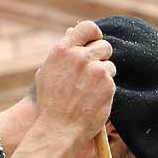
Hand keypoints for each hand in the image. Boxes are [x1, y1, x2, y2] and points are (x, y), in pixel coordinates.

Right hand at [33, 20, 116, 145]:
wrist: (58, 129)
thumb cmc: (49, 104)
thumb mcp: (46, 73)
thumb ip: (61, 54)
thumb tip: (71, 33)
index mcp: (62, 50)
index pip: (87, 28)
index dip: (94, 35)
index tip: (95, 43)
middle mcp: (79, 56)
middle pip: (104, 46)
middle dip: (101, 58)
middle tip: (92, 74)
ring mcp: (95, 70)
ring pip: (109, 65)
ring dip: (103, 76)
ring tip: (89, 91)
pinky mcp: (107, 84)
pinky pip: (112, 81)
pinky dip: (105, 90)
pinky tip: (93, 100)